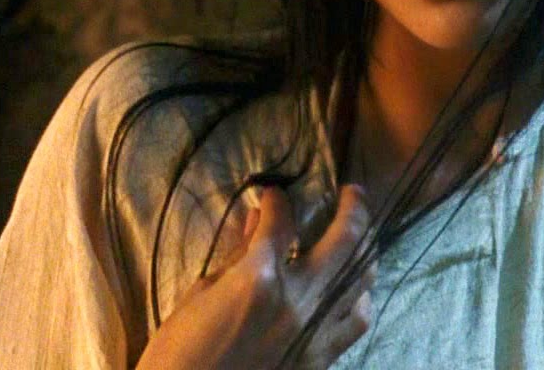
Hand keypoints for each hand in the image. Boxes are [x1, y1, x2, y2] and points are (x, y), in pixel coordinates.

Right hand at [135, 184, 375, 369]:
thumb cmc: (178, 355)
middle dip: (352, 207)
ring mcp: (315, 331)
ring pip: (361, 278)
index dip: (277, 201)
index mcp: (258, 279)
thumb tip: (256, 222)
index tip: (274, 193)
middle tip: (353, 191)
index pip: (280, 221)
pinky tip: (353, 288)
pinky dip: (360, 297)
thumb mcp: (198, 296)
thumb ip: (236, 257)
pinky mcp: (321, 358)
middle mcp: (298, 300)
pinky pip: (356, 321)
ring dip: (365, 248)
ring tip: (360, 234)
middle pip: (344, 239)